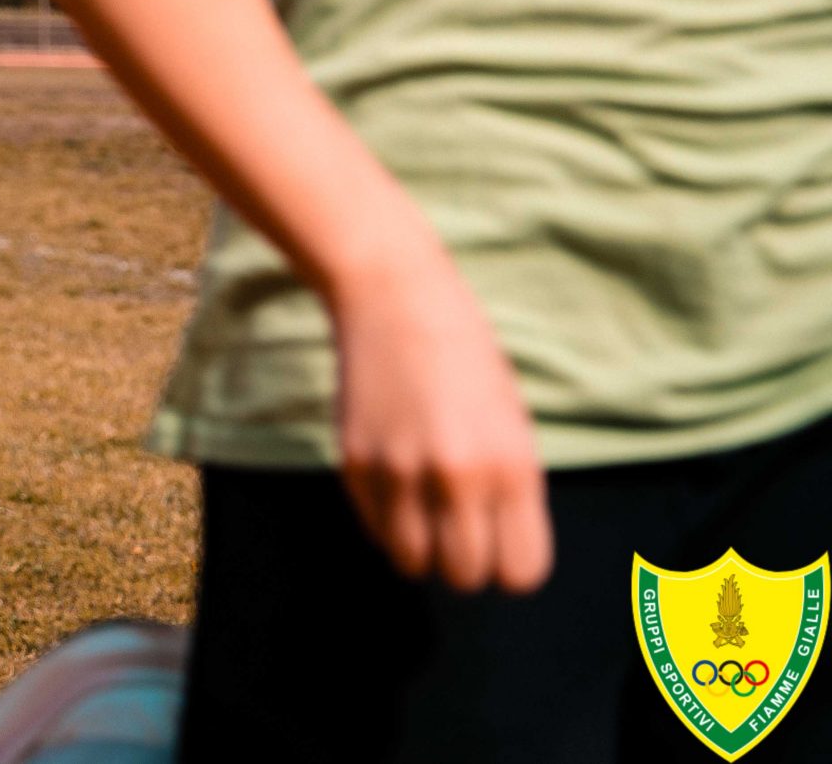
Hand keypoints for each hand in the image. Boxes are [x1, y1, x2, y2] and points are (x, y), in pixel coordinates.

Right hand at [331, 246, 551, 594]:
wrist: (395, 297)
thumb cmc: (466, 357)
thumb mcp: (511, 423)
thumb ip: (510, 489)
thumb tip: (497, 550)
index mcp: (512, 466)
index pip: (521, 571)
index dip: (511, 565)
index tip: (501, 544)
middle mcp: (457, 477)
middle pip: (466, 576)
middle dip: (465, 561)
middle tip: (460, 527)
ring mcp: (399, 471)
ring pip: (413, 564)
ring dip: (421, 549)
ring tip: (425, 513)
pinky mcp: (353, 462)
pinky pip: (375, 529)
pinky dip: (387, 521)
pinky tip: (396, 482)